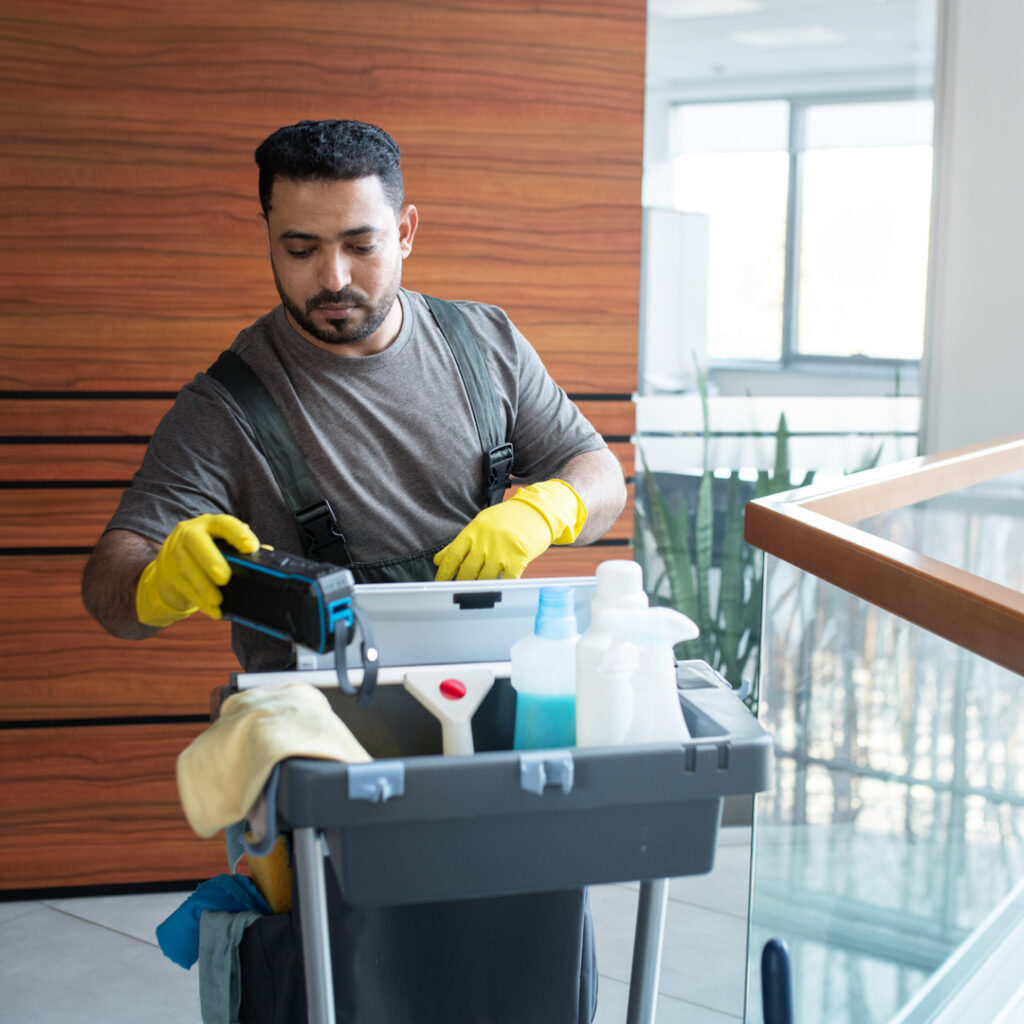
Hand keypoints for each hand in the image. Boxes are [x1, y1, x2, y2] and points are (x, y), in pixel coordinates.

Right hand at [136, 514, 259, 626]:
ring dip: (203, 586)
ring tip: (218, 600)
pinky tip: (213, 610)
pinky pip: (182, 587)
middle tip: (225, 578)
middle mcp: (189, 532)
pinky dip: (199, 601)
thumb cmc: (209, 554)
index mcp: (210, 523)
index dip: (238, 534)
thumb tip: (268, 553)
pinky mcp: (166, 572)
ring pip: (186, 567)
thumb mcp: (225, 546)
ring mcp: (173, 552)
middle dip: (211, 560)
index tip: (251, 548)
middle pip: (195, 541)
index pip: (223, 523)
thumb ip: (244, 549)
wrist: (172, 567)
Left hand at [433, 480, 586, 580]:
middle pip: (467, 571)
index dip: (444, 573)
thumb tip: (438, 560)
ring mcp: (501, 551)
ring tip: (475, 594)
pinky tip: (495, 592)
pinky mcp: (518, 558)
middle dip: (460, 584)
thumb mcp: (480, 525)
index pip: (453, 556)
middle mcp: (485, 541)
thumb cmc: (506, 519)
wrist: (535, 511)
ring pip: (484, 579)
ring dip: (478, 589)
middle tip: (457, 592)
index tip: (439, 584)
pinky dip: (499, 588)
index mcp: (473, 532)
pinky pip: (505, 580)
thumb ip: (459, 544)